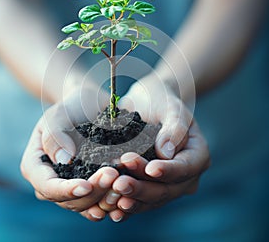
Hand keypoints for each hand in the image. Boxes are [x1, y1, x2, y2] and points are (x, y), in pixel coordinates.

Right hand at [20, 85, 119, 218]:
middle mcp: (51, 181)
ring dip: (104, 199)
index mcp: (35, 165)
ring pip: (85, 205)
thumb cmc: (71, 107)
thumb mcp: (59, 114)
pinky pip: (98, 202)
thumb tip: (63, 162)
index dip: (65, 190)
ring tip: (122, 184)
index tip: (86, 185)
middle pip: (68, 200)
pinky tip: (125, 197)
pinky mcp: (89, 187)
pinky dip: (111, 202)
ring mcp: (71, 186)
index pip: (46, 186)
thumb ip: (55, 135)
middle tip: (113, 175)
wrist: (89, 107)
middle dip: (92, 191)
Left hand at [97, 77, 209, 220]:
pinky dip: (127, 205)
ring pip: (153, 199)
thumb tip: (166, 153)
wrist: (147, 103)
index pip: (185, 167)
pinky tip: (112, 209)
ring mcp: (168, 183)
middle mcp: (186, 174)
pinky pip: (141, 200)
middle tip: (120, 184)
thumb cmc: (161, 100)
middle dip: (143, 188)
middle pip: (167, 189)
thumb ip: (174, 128)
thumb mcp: (170, 107)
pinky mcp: (150, 186)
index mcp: (197, 154)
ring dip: (132, 199)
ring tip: (113, 198)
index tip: (150, 169)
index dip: (168, 171)